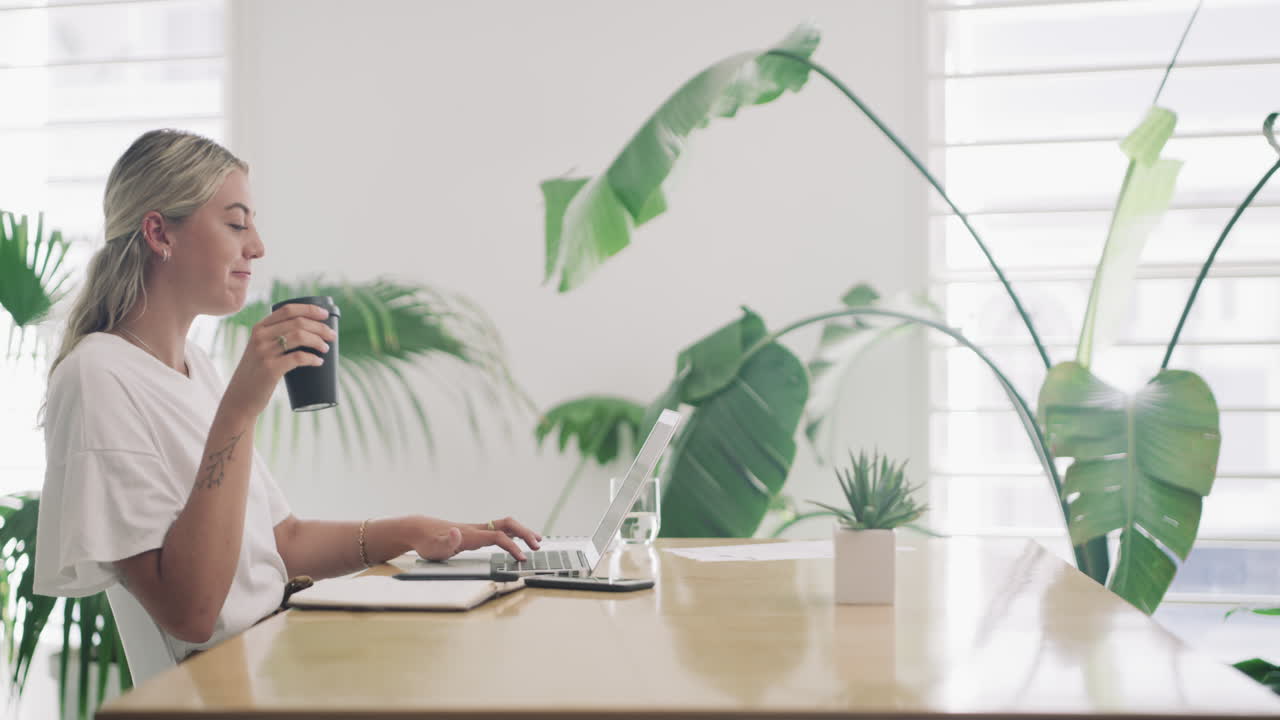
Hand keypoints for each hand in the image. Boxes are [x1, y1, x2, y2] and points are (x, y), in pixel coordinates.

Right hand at [220, 303, 337, 420]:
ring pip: (299, 337)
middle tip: (332, 336)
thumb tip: (309, 334)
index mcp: (259, 328)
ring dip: (318, 341)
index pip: (287, 310)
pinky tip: (319, 361)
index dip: (309, 310)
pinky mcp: (270, 369)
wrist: (240, 398)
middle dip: (320, 327)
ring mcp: (264, 352)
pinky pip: (298, 358)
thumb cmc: (257, 374)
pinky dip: (312, 358)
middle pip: (298, 322)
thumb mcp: (260, 350)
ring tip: (326, 348)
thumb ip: (275, 339)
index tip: (325, 315)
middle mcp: (260, 337)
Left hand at [412, 516, 542, 561]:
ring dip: (522, 532)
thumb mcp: (434, 546)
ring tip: (536, 541)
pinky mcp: (476, 533)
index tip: (522, 558)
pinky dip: (513, 534)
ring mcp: (478, 530)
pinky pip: (500, 531)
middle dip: (525, 533)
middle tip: (537, 546)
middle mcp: (477, 529)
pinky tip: (518, 541)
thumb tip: (456, 531)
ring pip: (506, 526)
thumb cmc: (427, 541)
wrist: (419, 530)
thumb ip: (447, 541)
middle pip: (507, 525)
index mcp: (471, 534)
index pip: (498, 537)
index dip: (512, 546)